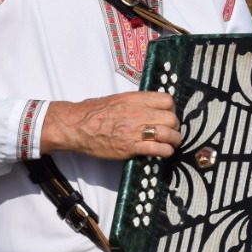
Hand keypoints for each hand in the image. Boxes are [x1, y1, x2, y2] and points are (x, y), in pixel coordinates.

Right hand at [40, 93, 180, 158]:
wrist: (76, 126)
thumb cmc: (92, 113)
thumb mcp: (116, 99)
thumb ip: (134, 103)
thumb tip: (148, 107)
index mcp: (134, 99)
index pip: (167, 100)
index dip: (171, 110)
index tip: (167, 116)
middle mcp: (138, 113)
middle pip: (171, 118)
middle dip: (174, 127)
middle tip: (170, 132)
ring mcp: (135, 130)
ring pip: (169, 134)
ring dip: (173, 140)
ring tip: (170, 144)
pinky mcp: (131, 147)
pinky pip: (158, 149)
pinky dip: (165, 151)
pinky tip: (163, 152)